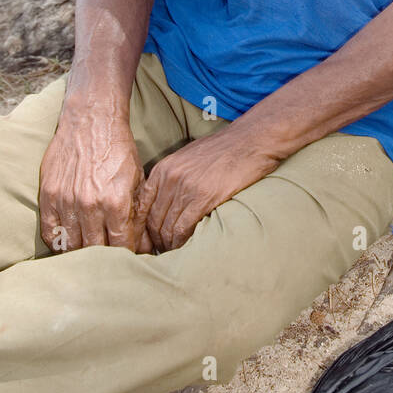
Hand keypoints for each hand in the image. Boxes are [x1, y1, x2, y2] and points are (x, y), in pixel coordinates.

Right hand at [39, 111, 152, 253]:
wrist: (91, 121)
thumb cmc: (118, 150)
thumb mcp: (137, 180)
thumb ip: (138, 215)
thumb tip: (145, 247)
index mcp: (115, 203)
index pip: (120, 247)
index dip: (126, 256)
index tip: (129, 259)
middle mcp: (90, 206)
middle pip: (95, 251)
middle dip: (105, 259)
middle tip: (109, 261)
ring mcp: (66, 202)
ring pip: (71, 246)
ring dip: (81, 254)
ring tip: (89, 255)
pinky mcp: (48, 196)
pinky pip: (50, 233)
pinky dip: (59, 242)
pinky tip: (68, 242)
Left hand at [136, 126, 280, 252]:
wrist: (250, 140)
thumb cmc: (223, 149)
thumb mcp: (188, 157)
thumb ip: (173, 176)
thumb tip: (165, 199)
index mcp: (163, 168)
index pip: (143, 205)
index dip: (144, 225)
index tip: (150, 237)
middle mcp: (169, 178)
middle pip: (153, 219)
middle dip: (155, 239)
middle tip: (161, 250)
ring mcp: (185, 188)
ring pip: (167, 226)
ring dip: (168, 243)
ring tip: (173, 252)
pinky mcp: (203, 198)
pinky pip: (183, 227)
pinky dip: (181, 242)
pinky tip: (184, 247)